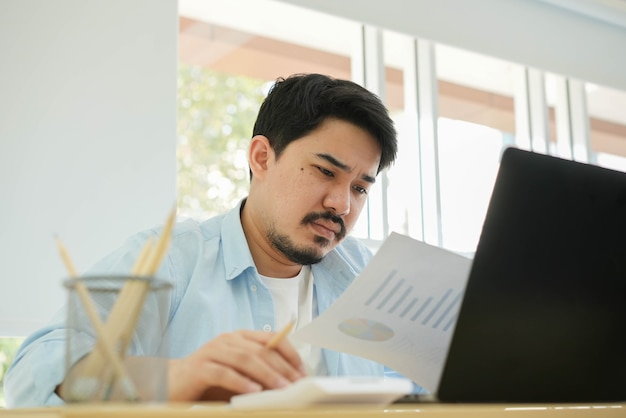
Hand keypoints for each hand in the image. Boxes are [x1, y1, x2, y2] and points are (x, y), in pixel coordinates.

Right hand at [167, 329, 306, 401]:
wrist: (172, 383)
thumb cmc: (210, 381)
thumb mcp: (239, 375)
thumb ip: (259, 374)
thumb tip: (288, 384)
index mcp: (240, 337)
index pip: (271, 338)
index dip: (289, 353)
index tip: (302, 371)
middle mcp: (227, 340)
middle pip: (260, 350)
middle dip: (282, 368)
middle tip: (296, 384)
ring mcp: (212, 351)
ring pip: (245, 359)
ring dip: (267, 374)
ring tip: (282, 389)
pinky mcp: (199, 367)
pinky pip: (223, 373)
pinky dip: (240, 382)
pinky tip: (253, 391)